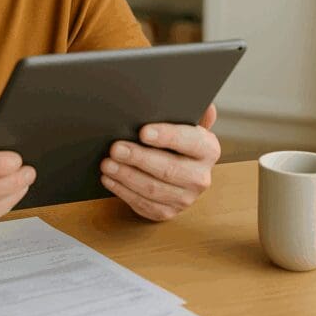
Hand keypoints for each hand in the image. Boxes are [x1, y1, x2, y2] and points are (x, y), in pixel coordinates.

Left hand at [99, 104, 219, 221]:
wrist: (177, 169)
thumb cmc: (175, 140)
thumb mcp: (184, 123)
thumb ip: (189, 111)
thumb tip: (204, 103)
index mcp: (208, 149)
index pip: (190, 141)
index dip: (166, 136)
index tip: (143, 132)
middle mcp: (200, 176)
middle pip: (168, 169)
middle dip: (138, 158)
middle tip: (115, 148)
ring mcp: (185, 198)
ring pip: (153, 189)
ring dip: (126, 176)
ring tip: (107, 163)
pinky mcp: (167, 211)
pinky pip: (143, 204)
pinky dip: (123, 191)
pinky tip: (110, 179)